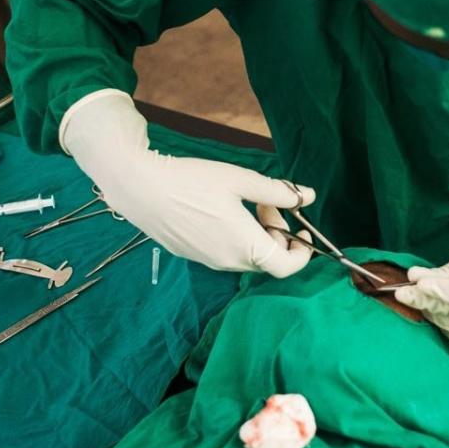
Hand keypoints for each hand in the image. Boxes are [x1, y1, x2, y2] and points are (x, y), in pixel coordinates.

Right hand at [61, 90, 315, 276]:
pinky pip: (226, 253)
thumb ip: (277, 192)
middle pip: (268, 259)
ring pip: (247, 256)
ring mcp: (209, 261)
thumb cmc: (193, 181)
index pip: (287, 267)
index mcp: (246, 246)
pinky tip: (222, 210)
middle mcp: (228, 261)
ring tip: (245, 202)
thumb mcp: (241, 180)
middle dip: (277, 233)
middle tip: (267, 202)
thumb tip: (308, 196)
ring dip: (256, 234)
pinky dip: (237, 237)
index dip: (302, 252)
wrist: (140, 188)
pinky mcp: (193, 255)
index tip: (302, 229)